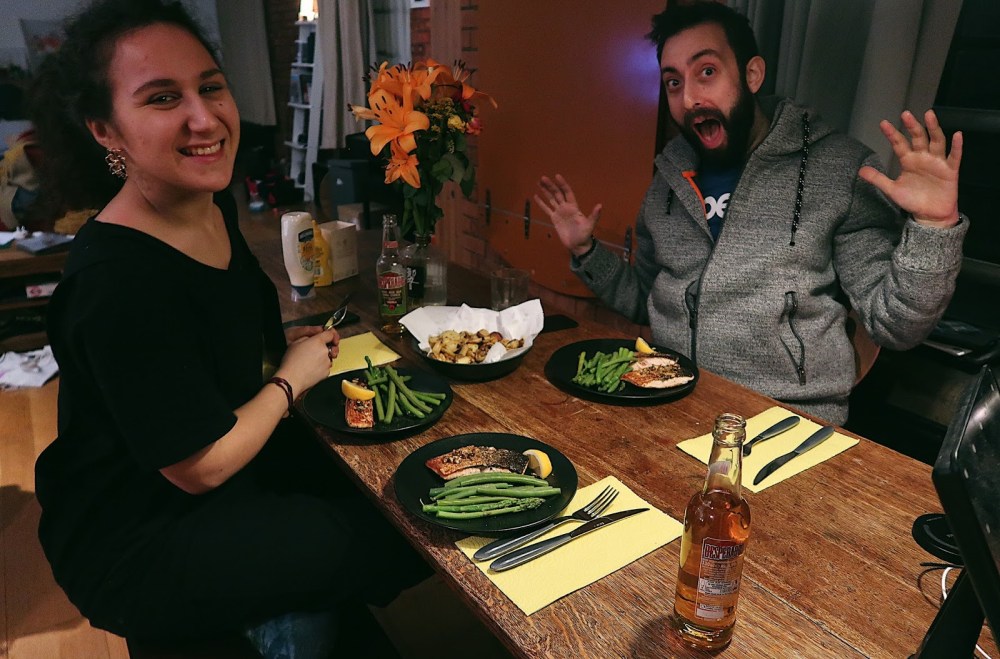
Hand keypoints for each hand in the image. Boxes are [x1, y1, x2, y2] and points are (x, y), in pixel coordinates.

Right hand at [277, 327, 338, 395]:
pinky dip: (321, 367)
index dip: (330, 334)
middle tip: (316, 350)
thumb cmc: (291, 362)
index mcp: (318, 341)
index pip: (331, 334)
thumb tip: (312, 338)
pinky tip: (311, 368)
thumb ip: (308, 337)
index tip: (328, 336)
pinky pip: (326, 367)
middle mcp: (325, 351)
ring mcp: (327, 363)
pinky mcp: (327, 373)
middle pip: (332, 346)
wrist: (291, 379)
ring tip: (310, 362)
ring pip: (329, 357)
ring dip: (323, 358)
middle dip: (327, 347)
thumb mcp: (295, 343)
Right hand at [534, 174, 601, 254]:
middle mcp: (566, 207)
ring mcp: (559, 212)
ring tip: (538, 182)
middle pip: (557, 193)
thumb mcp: (590, 225)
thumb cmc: (584, 235)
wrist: (577, 245)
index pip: (567, 192)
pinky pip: (546, 209)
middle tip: (543, 177)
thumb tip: (600, 205)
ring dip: (545, 191)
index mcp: (573, 207)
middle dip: (550, 186)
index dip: (562, 184)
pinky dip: (541, 203)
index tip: (557, 176)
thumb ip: (594, 215)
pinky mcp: (554, 219)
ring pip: (551, 199)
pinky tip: (536, 196)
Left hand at [858, 109, 961, 226]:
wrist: (930, 215)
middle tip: (905, 114)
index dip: (892, 134)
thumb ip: (878, 179)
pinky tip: (957, 135)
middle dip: (912, 126)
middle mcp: (923, 157)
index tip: (883, 123)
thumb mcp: (892, 190)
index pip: (899, 143)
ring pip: (936, 141)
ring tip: (929, 115)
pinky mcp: (950, 170)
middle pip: (918, 137)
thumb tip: (860, 170)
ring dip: (933, 128)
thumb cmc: (912, 200)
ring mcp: (937, 162)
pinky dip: (957, 146)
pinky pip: (954, 156)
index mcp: (908, 160)